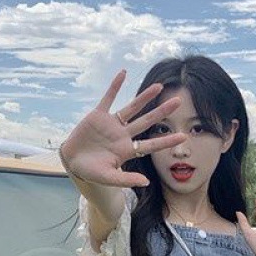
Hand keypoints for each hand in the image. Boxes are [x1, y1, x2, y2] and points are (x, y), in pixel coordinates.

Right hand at [58, 68, 186, 187]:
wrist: (72, 161)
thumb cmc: (92, 171)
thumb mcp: (109, 178)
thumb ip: (126, 179)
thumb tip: (145, 183)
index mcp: (127, 150)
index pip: (151, 145)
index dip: (167, 140)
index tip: (183, 136)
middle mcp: (123, 135)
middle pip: (147, 121)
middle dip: (162, 112)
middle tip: (179, 102)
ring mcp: (112, 124)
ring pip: (132, 108)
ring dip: (145, 97)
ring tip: (159, 86)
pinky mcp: (98, 115)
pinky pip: (108, 98)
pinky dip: (115, 86)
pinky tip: (123, 73)